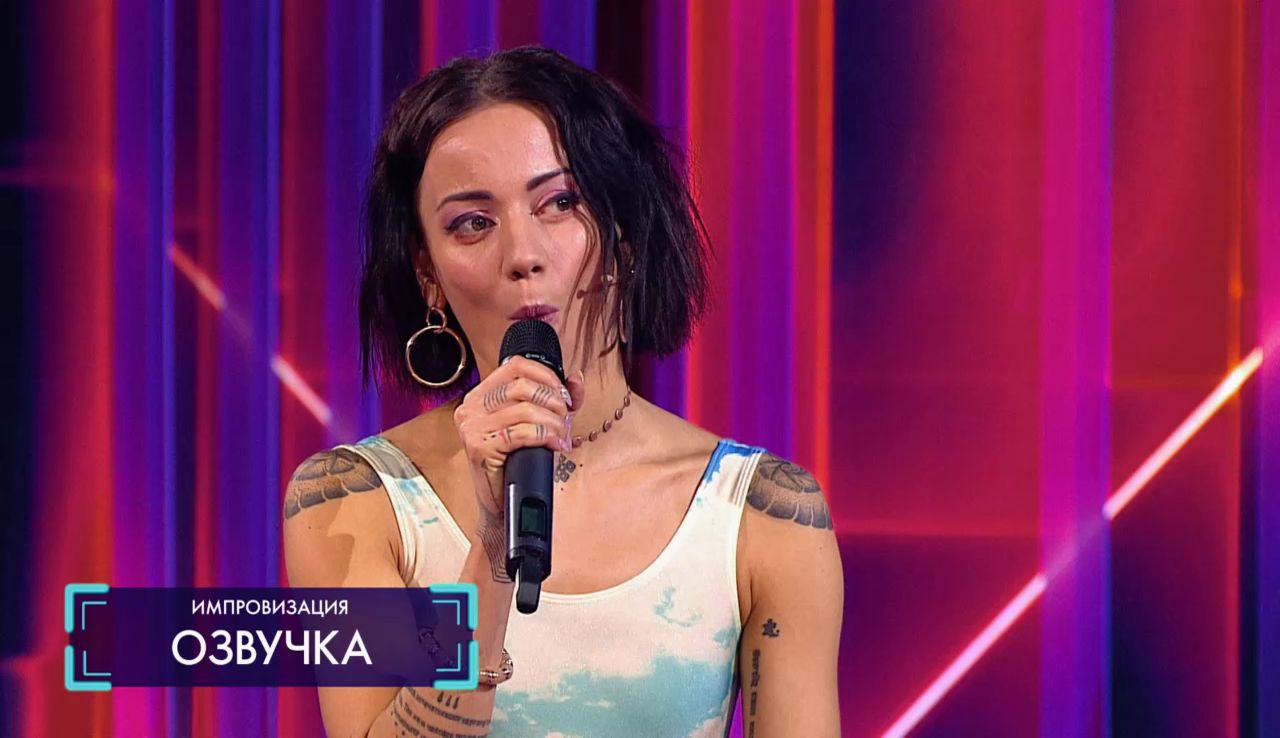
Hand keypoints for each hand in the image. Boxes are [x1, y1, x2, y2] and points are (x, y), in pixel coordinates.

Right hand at [451, 357, 584, 579]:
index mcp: (481, 395)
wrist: (504, 505)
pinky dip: (546, 437)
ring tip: (561, 436)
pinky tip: (554, 446)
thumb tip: (576, 379)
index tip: (563, 397)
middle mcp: (471, 407)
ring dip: (553, 422)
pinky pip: (522, 432)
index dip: (546, 376)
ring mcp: (472, 427)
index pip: (516, 365)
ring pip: (526, 409)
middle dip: (554, 402)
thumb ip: (558, 399)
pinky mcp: (479, 447)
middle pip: (523, 386)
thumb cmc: (518, 464)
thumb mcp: (538, 424)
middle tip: (565, 421)